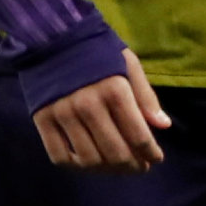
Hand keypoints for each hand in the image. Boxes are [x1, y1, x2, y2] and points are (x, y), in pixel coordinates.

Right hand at [33, 51, 169, 172]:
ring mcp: (63, 114)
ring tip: (115, 166)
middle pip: (115, 153)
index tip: (155, 159)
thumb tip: (163, 126)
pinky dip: (76, 166)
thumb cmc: (95, 49)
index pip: (138, 135)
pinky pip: (59, 156)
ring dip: (107, 170)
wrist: (50, 35)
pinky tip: (88, 162)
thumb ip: (145, 95)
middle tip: (139, 167)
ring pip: (89, 160)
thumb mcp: (126, 63)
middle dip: (133, 166)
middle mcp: (88, 105)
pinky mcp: (42, 119)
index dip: (151, 153)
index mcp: (114, 89)